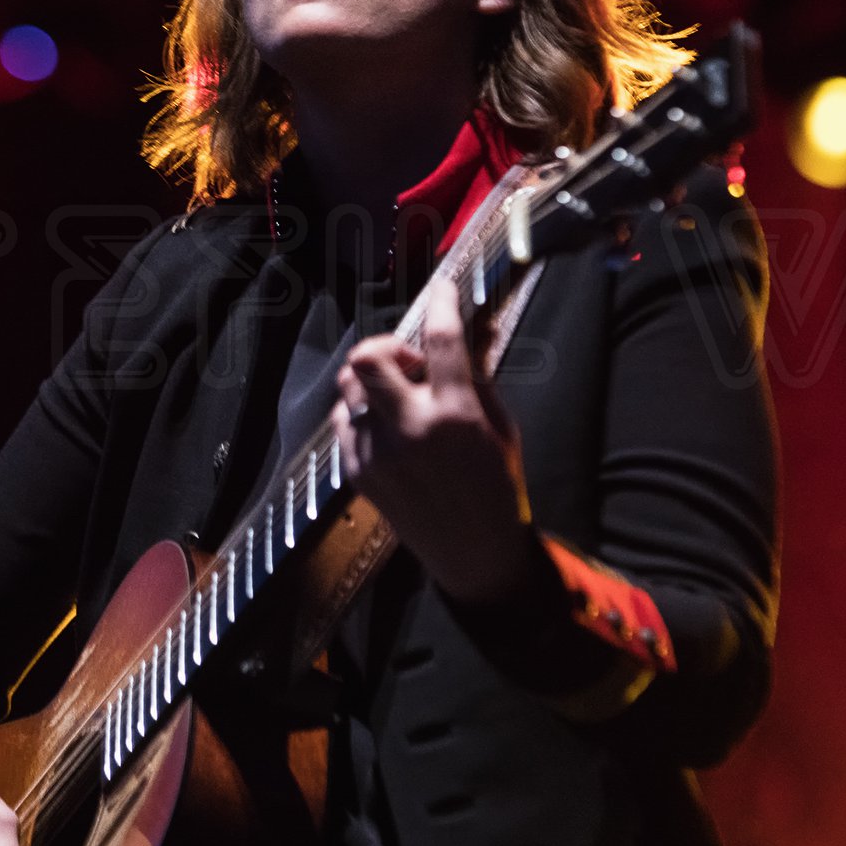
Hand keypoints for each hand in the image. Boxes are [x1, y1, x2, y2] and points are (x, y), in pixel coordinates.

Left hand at [332, 278, 536, 604]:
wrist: (474, 555)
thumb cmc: (497, 487)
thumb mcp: (501, 427)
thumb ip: (478, 377)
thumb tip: (470, 329)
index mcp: (455, 416)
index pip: (441, 340)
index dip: (442, 303)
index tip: (443, 290)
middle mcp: (410, 430)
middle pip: (367, 357)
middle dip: (386, 346)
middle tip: (409, 360)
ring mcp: (377, 452)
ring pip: (349, 387)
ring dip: (373, 380)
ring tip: (400, 396)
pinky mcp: (357, 472)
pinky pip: (344, 420)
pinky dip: (363, 413)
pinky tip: (388, 426)